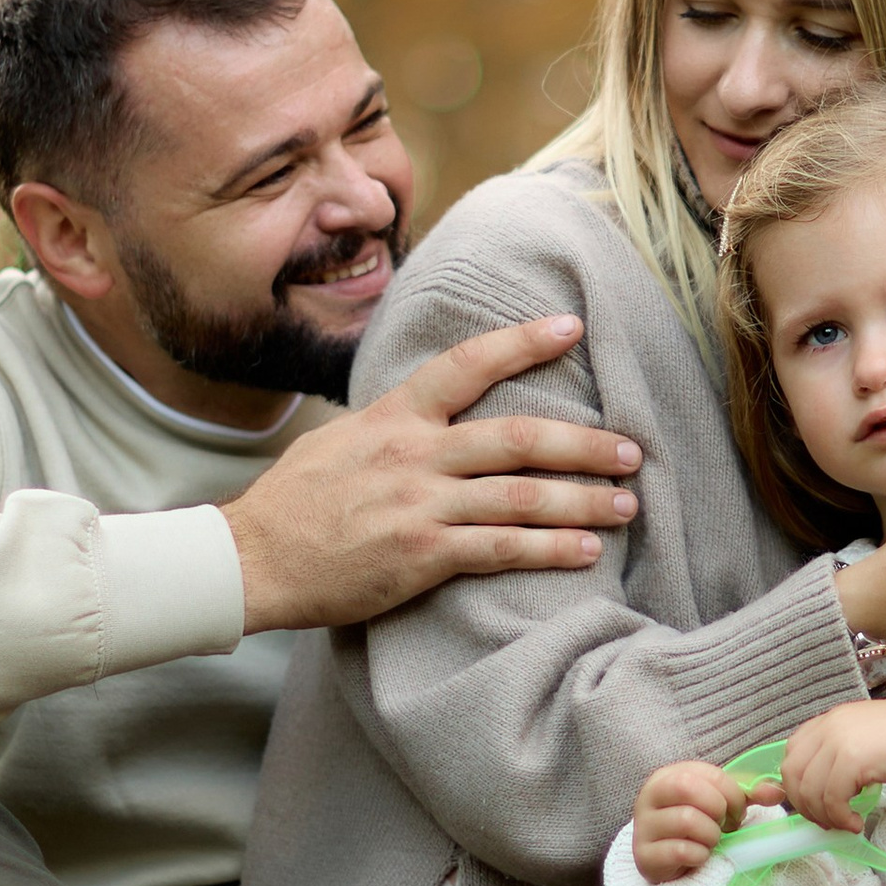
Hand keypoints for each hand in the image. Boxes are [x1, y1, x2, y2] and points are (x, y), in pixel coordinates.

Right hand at [220, 314, 641, 629]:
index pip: (467, 364)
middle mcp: (414, 453)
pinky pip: (501, 550)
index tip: (570, 326)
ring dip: (583, 500)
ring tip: (626, 504)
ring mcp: (420, 504)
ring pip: (522, 495)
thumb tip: (432, 408)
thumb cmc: (295, 501)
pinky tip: (586, 552)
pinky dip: (549, 549)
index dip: (522, 341)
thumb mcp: (341, 440)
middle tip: (631, 448)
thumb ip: (395, 424)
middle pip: (518, 437)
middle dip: (583, 443)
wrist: (253, 559)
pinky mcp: (422, 556)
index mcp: (395, 416)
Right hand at [632, 758, 747, 882]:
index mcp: (669, 776)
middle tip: (723, 826)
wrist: (669, 859)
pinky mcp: (644, 856)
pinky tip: (699, 856)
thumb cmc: (697, 824)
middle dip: (717, 810)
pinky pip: (681, 850)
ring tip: (709, 841)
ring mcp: (643, 826)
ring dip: (710, 835)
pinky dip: (699, 855)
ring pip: (686, 820)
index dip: (732, 795)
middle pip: (689, 788)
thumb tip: (777, 791)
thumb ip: (748, 793)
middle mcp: (650, 796)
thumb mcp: (720, 802)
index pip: (710, 774)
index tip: (736, 812)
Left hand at [772, 693, 885, 831]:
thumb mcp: (868, 738)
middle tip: (827, 822)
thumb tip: (821, 789)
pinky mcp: (854, 759)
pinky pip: (831, 799)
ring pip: (809, 790)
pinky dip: (839, 818)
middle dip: (804, 805)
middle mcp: (830, 725)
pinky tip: (856, 823)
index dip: (797, 785)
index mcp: (831, 719)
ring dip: (824, 816)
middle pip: (793, 774)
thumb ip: (842, 753)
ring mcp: (840, 740)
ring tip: (845, 824)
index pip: (792, 754)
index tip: (815, 805)